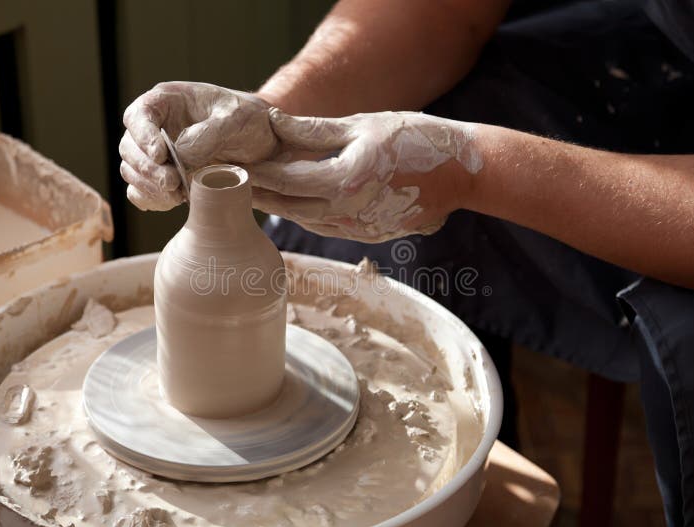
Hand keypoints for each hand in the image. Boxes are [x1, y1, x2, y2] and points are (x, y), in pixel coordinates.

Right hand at [120, 82, 277, 209]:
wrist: (262, 143)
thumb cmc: (249, 120)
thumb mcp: (237, 118)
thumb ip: (209, 133)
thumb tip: (179, 155)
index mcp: (168, 101)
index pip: (139, 114)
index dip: (142, 136)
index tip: (160, 156)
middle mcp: (156, 126)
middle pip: (129, 147)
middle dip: (147, 169)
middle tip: (172, 183)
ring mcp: (157, 153)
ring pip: (131, 171)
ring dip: (149, 186)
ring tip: (177, 196)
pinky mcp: (163, 177)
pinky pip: (142, 191)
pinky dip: (151, 199)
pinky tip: (171, 202)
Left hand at [249, 109, 481, 241]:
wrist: (463, 173)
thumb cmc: (417, 139)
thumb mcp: (363, 126)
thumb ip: (314, 131)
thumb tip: (274, 123)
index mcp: (343, 183)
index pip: (285, 180)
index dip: (255, 172)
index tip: (231, 164)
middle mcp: (347, 214)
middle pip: (288, 206)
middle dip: (259, 193)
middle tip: (229, 182)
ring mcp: (358, 230)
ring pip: (305, 220)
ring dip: (280, 206)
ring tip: (255, 191)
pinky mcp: (369, 235)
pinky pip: (327, 226)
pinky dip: (306, 214)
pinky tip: (294, 203)